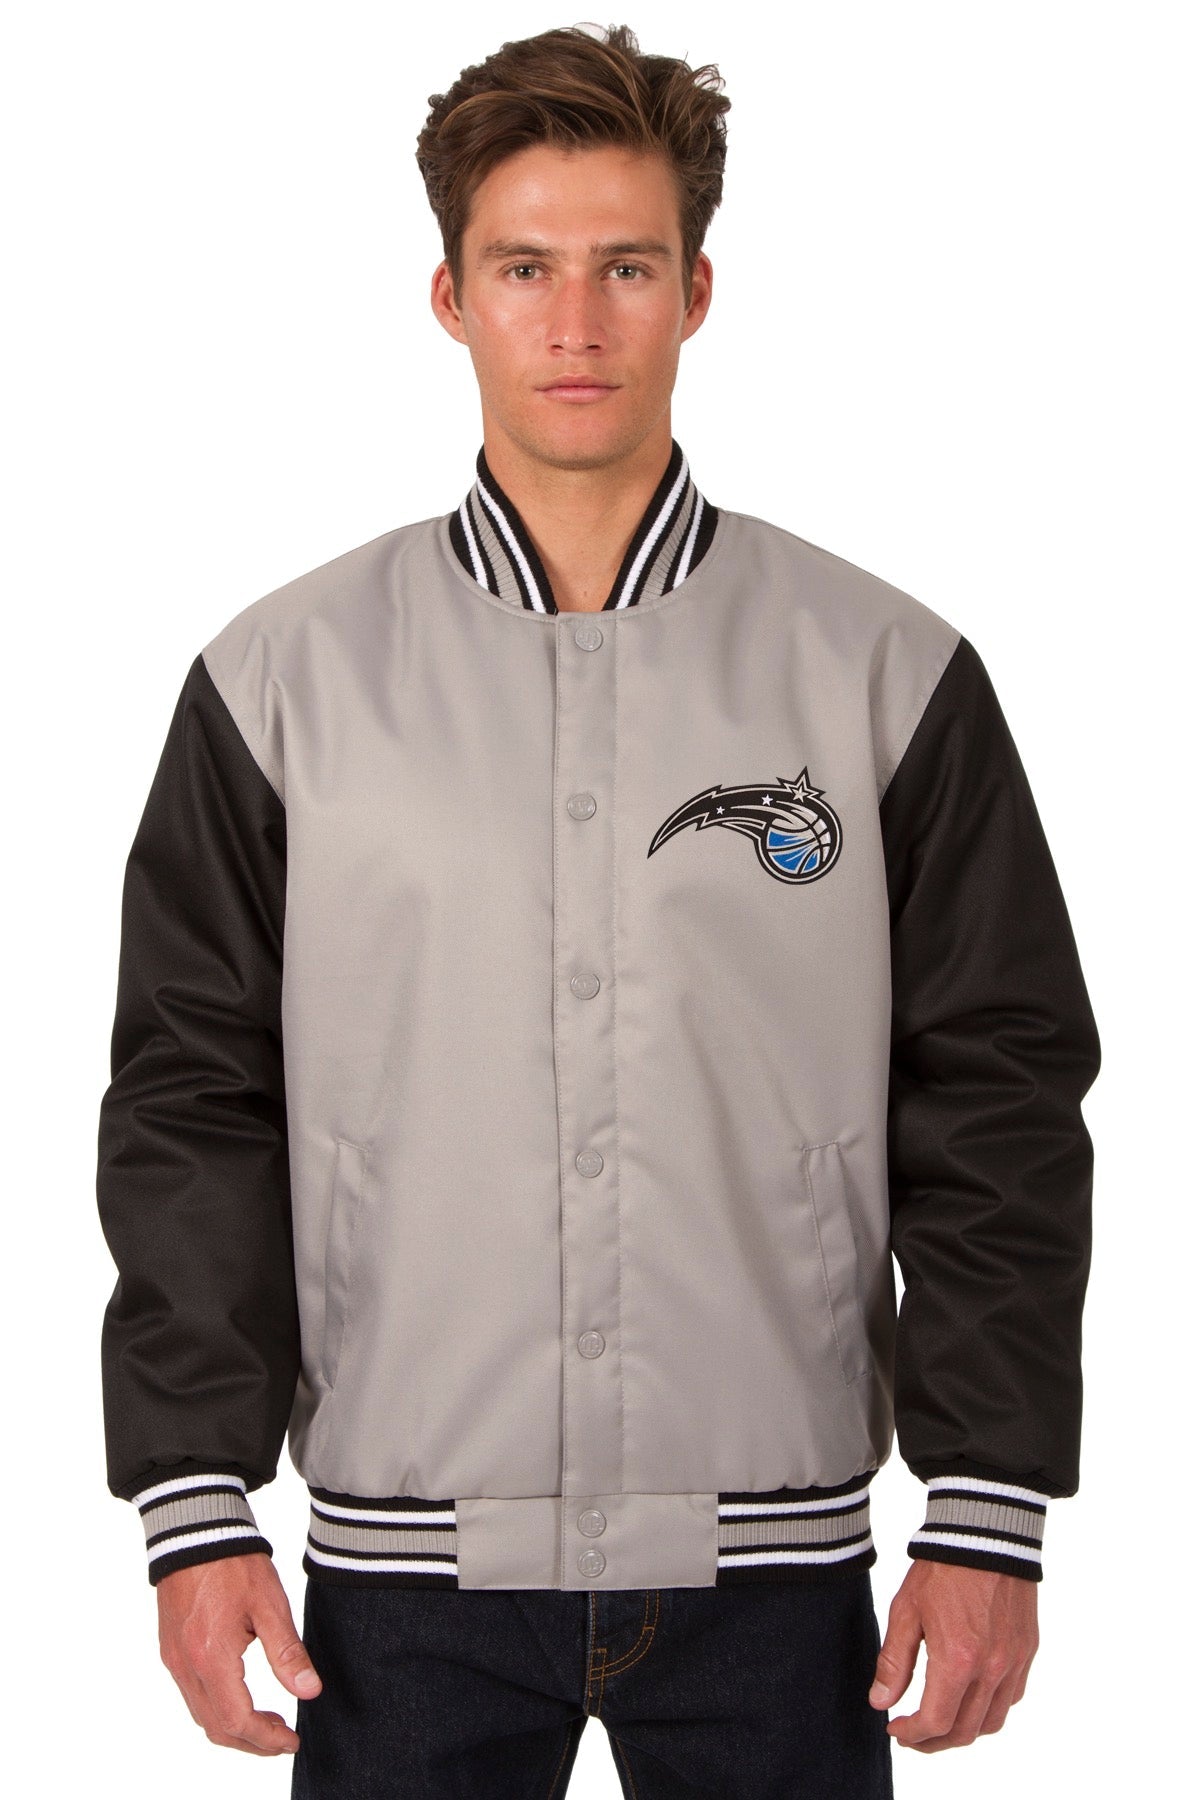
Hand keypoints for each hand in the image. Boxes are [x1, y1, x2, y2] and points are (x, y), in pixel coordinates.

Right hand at [156, 1551, 321, 1754]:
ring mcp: (174, 1659)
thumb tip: (309, 1691)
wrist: (195, 1530)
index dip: (266, 1739)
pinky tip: (241, 1696)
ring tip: (268, 1721)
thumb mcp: (270, 1604)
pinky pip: (192, 1695)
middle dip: (252, 1742)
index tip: (291, 1741)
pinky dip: (217, 1709)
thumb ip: (287, 1652)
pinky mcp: (171, 1650)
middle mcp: (185, 1665)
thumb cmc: (234, 1563)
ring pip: (201, 1715)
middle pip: (216, 1727)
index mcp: (211, 1656)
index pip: (237, 1720)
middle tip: (283, 1738)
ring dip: (234, 1728)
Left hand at [868, 1560, 1037, 1751]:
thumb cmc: (941, 1569)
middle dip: (934, 1742)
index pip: (936, 1722)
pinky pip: (1011, 1698)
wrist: (984, 1534)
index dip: (911, 1734)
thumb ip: (893, 1662)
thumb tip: (880, 1702)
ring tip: (939, 1724)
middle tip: (912, 1736)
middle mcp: (992, 1669)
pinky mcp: (1027, 1651)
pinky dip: (989, 1710)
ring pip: (992, 1722)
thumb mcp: (906, 1611)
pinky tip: (969, 1699)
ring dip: (963, 1731)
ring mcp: (1014, 1662)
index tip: (894, 1729)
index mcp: (958, 1661)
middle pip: (964, 1731)